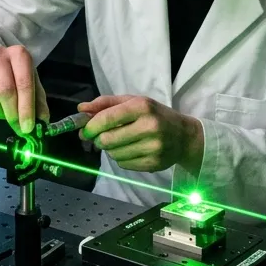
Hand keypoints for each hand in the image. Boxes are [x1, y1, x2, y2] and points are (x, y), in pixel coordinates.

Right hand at [0, 45, 49, 134]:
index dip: (26, 108)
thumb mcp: (30, 82)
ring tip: (5, 116)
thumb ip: (38, 101)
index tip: (28, 128)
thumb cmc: (13, 75)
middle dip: (13, 114)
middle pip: (6, 90)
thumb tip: (42, 120)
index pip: (24, 83)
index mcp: (19, 55)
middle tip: (18, 128)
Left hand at [78, 95, 202, 173]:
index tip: (84, 130)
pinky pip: (123, 164)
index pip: (107, 118)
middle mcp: (149, 127)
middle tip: (101, 137)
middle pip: (107, 140)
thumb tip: (81, 108)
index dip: (90, 126)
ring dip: (110, 149)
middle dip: (98, 140)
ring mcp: (153, 147)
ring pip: (113, 154)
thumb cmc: (155, 115)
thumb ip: (106, 103)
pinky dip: (121, 158)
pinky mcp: (153, 164)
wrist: (184, 136)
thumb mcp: (134, 101)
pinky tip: (131, 150)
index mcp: (142, 107)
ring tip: (119, 142)